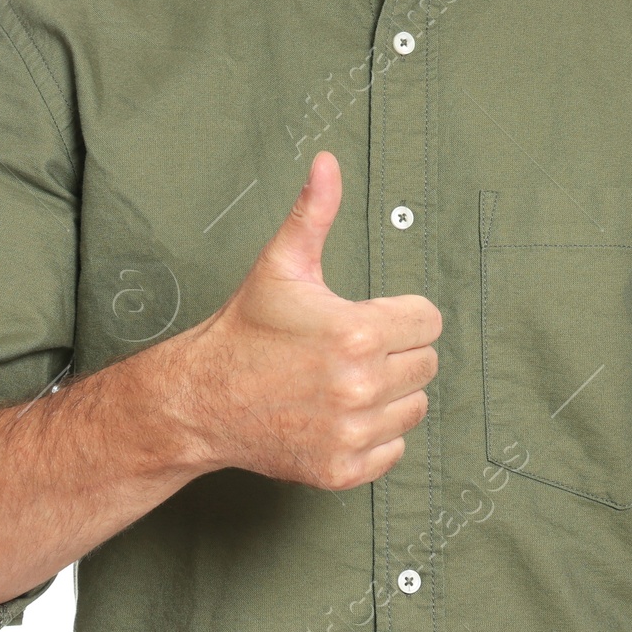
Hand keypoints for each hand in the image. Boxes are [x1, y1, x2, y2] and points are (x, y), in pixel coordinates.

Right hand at [174, 150, 440, 489]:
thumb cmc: (246, 329)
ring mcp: (353, 433)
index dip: (399, 314)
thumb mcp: (281, 265)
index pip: (429, 321)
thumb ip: (315, 212)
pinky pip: (393, 450)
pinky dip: (373, 435)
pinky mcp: (343, 470)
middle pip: (426, 364)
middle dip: (395, 352)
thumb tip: (327, 162)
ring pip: (414, 407)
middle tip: (349, 350)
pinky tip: (338, 415)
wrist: (201, 400)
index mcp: (357, 333)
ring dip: (389, 395)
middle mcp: (361, 386)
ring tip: (342, 381)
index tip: (365, 317)